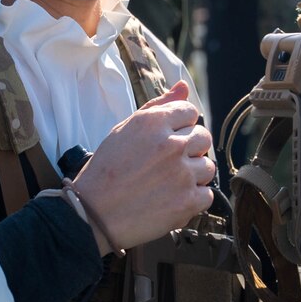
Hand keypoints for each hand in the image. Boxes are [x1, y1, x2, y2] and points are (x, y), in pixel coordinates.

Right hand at [72, 80, 215, 250]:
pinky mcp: (188, 201)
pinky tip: (171, 199)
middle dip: (189, 149)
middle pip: (203, 138)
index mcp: (154, 123)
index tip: (166, 141)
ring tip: (167, 183)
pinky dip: (193, 199)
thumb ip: (157, 107)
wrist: (93, 214)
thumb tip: (183, 87)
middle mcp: (172, 144)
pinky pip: (207, 194)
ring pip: (208, 167)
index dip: (179, 127)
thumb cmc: (105, 171)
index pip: (190, 112)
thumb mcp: (124, 130)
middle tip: (166, 164)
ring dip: (193, 175)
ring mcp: (182, 174)